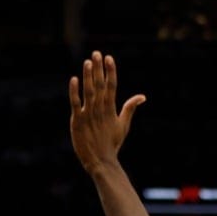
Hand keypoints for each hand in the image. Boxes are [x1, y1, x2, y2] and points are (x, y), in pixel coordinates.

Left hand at [68, 50, 145, 173]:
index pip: (112, 86)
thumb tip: (142, 96)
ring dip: (89, 76)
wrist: (101, 161)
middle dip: (99, 69)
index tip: (109, 57)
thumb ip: (130, 108)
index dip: (110, 71)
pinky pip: (76, 104)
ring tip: (88, 62)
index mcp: (111, 109)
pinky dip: (75, 92)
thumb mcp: (123, 125)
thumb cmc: (111, 143)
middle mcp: (100, 110)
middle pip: (100, 85)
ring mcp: (89, 115)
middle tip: (97, 53)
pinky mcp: (78, 121)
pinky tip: (74, 79)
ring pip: (89, 92)